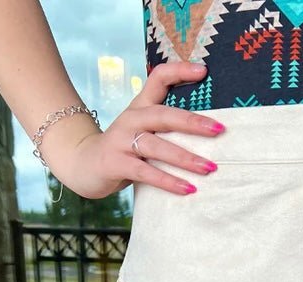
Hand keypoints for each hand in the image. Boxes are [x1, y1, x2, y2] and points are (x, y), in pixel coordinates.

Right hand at [53, 62, 225, 198]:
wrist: (83, 163)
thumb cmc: (125, 148)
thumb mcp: (144, 130)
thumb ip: (168, 126)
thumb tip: (210, 130)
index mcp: (141, 106)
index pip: (158, 78)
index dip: (180, 71)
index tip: (204, 71)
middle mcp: (131, 118)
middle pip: (163, 115)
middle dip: (193, 122)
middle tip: (219, 130)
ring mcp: (122, 140)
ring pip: (156, 146)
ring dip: (185, 158)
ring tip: (209, 168)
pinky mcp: (116, 163)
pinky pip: (146, 172)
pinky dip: (168, 181)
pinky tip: (188, 189)